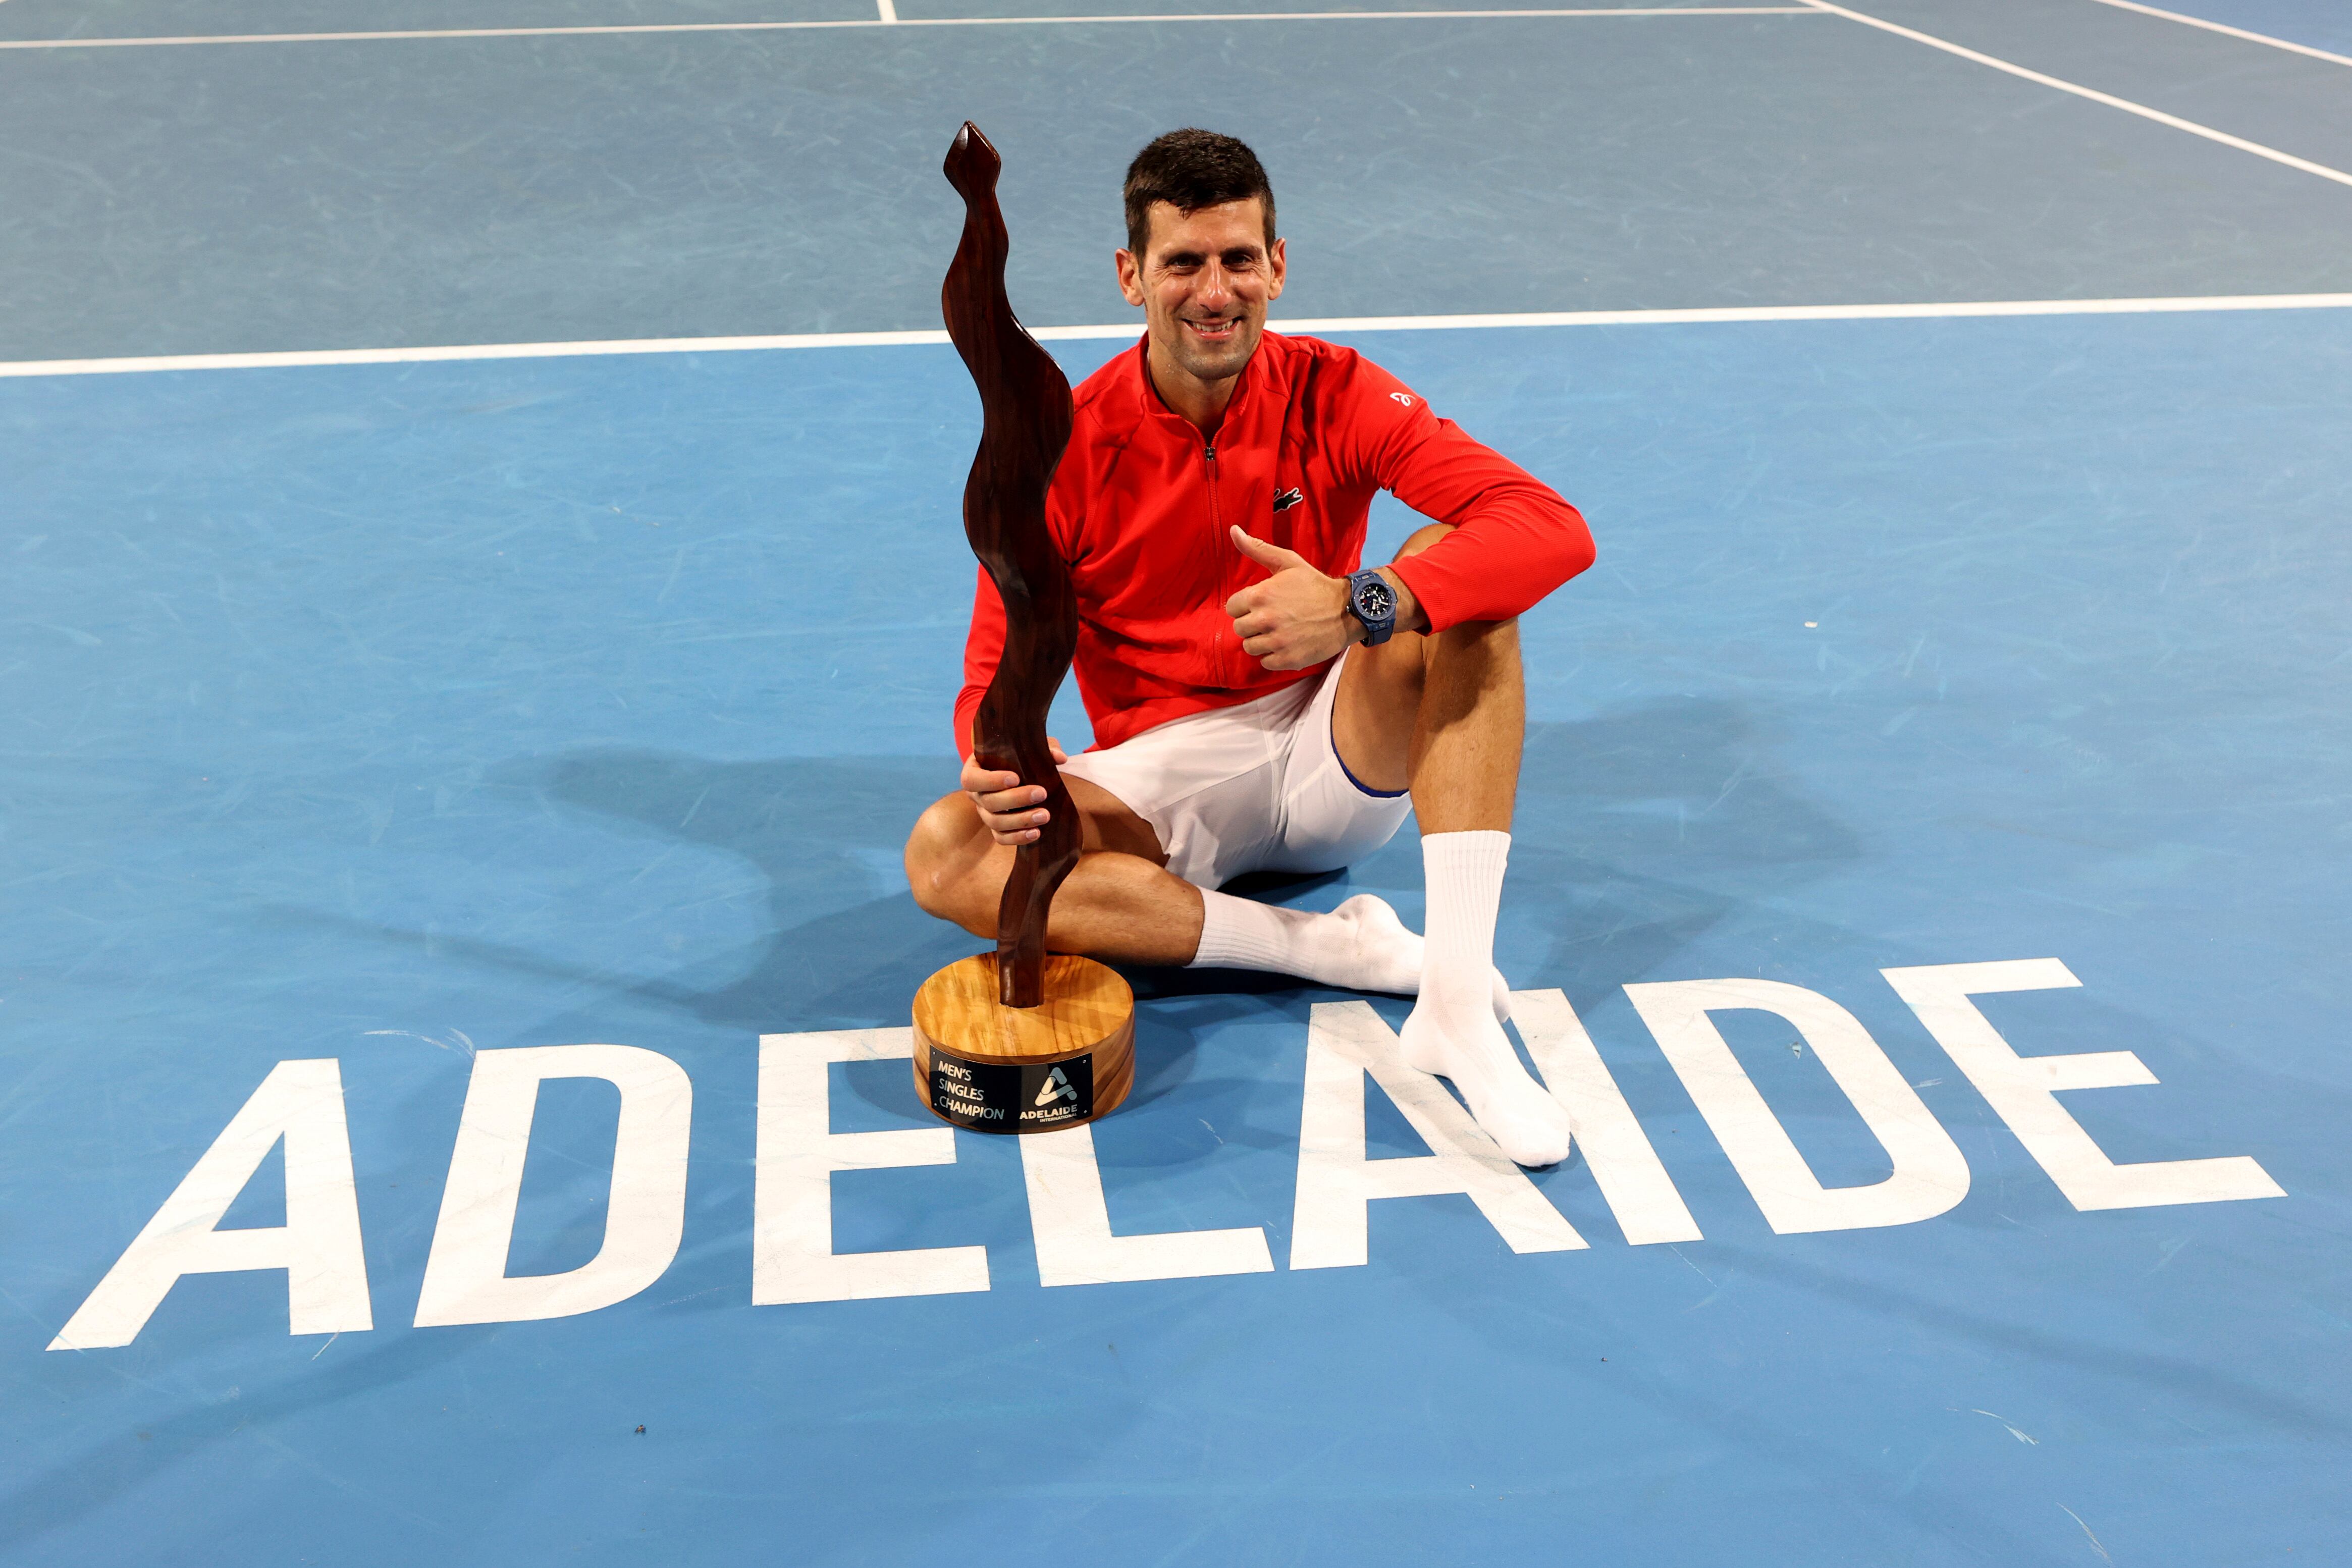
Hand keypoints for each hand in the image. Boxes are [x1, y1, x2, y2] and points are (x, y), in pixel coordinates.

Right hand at [962, 738, 1069, 845]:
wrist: (1020, 772)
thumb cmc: (1019, 756)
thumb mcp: (1030, 746)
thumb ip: (1044, 747)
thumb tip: (1060, 758)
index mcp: (975, 770)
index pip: (971, 779)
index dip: (991, 781)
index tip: (1015, 778)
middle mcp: (976, 794)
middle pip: (988, 802)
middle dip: (1015, 799)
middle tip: (1041, 793)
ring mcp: (984, 813)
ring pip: (995, 822)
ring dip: (1020, 820)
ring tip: (1044, 815)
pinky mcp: (996, 828)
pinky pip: (1001, 837)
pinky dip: (1018, 837)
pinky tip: (1036, 833)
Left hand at [1224, 526, 1355, 670]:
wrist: (1347, 610)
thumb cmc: (1314, 585)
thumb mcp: (1288, 562)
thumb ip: (1257, 549)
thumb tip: (1233, 530)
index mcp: (1261, 595)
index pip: (1231, 608)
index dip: (1245, 606)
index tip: (1261, 604)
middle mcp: (1266, 619)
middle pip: (1239, 629)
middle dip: (1252, 623)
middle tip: (1272, 618)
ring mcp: (1277, 641)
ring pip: (1250, 647)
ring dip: (1261, 640)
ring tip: (1279, 631)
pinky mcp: (1288, 659)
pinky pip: (1265, 662)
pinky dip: (1274, 656)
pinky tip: (1287, 644)